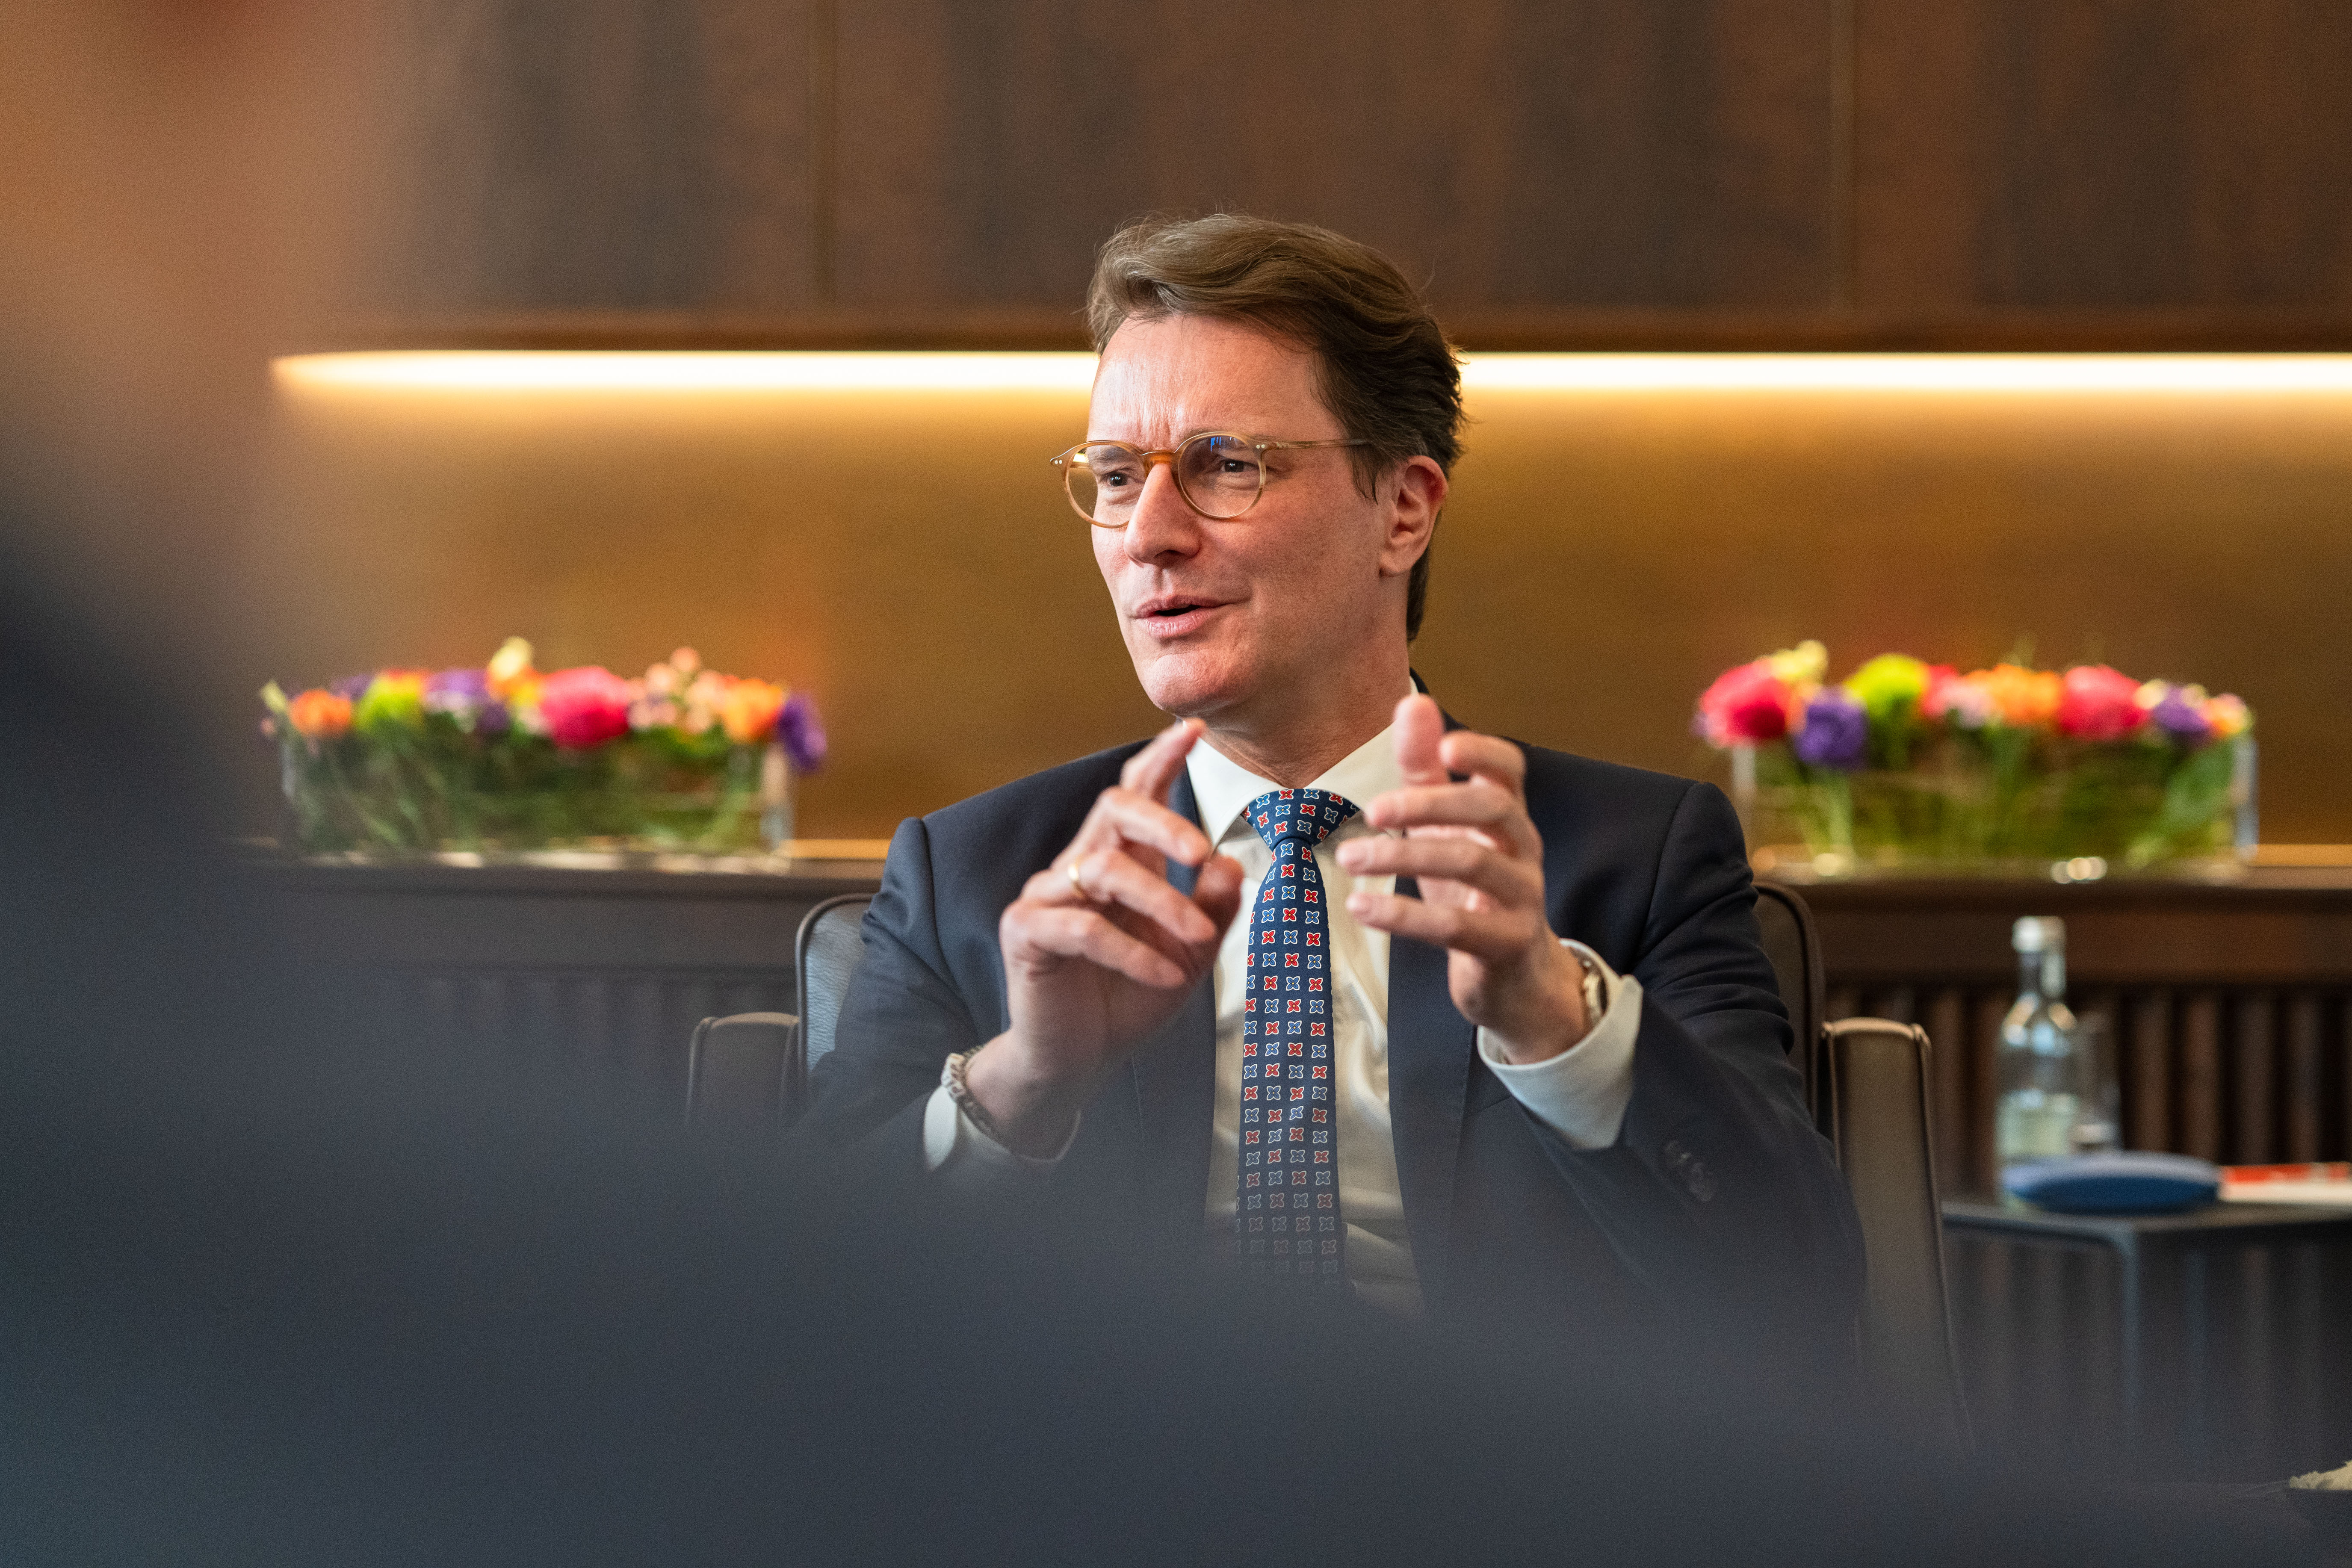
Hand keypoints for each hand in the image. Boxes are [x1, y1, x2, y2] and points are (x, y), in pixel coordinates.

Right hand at [967, 719, 1243, 1154]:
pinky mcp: (1026, 932)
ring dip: (1162, 903)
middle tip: (1201, 849)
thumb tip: (1230, 862)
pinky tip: (1163, 975)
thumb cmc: (1130, 999)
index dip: (1161, 760)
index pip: (1136, 794)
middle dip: (1162, 820)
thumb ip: (1211, 910)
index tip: (1194, 731)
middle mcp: (1079, 867)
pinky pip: (1083, 927)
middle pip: (1114, 808)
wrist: (1079, 1061)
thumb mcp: (1188, 955)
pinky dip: (1131, 950)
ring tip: (1198, 941)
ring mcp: (1048, 897)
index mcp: (1119, 862)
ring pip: (1105, 870)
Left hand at [1336, 695, 1590, 1063]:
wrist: (1514, 977)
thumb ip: (1426, 770)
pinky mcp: (1504, 944)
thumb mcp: (1445, 829)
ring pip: (1471, 863)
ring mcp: (1520, 898)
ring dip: (1403, 858)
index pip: (1511, 769)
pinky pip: (1456, 927)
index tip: (1444, 746)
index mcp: (1507, 817)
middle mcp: (1522, 850)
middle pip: (1492, 810)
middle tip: (1373, 811)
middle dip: (1431, 803)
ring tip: (1350, 859)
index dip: (1483, 752)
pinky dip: (1403, 916)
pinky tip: (1361, 907)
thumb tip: (1414, 701)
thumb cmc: (1472, 892)